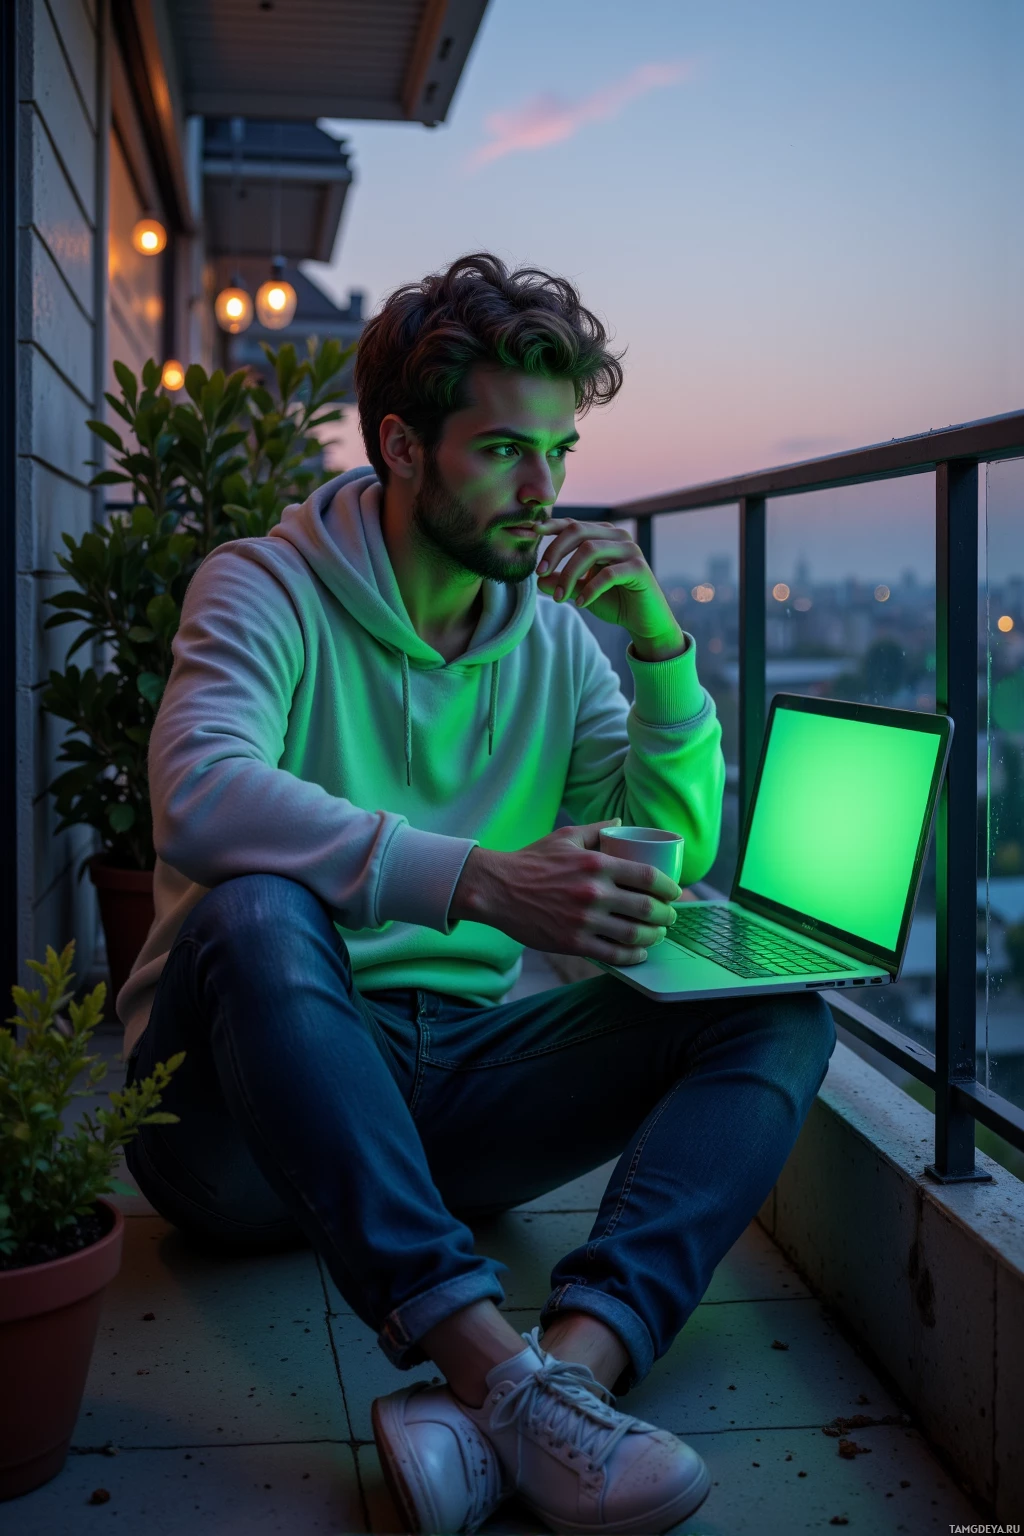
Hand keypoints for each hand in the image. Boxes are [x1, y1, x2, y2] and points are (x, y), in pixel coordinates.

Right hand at [450, 819, 682, 965]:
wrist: (497, 888)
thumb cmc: (531, 861)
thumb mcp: (565, 837)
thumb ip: (596, 830)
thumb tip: (621, 824)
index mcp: (597, 864)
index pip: (647, 876)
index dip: (668, 887)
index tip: (674, 892)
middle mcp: (594, 892)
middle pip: (646, 907)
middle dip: (666, 915)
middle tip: (669, 917)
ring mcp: (584, 919)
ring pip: (633, 933)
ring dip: (653, 936)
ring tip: (657, 935)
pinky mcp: (572, 941)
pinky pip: (612, 954)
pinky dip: (632, 956)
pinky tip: (638, 953)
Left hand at [534, 517, 684, 656]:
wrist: (645, 622)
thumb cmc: (615, 602)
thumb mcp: (582, 591)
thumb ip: (562, 582)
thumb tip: (538, 579)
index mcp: (604, 535)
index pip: (574, 524)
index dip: (552, 526)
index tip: (532, 533)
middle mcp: (618, 536)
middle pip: (578, 531)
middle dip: (555, 551)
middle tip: (540, 573)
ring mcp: (630, 550)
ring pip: (590, 550)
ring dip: (569, 574)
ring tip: (559, 597)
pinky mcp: (639, 569)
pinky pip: (607, 574)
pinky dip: (589, 589)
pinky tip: (580, 603)